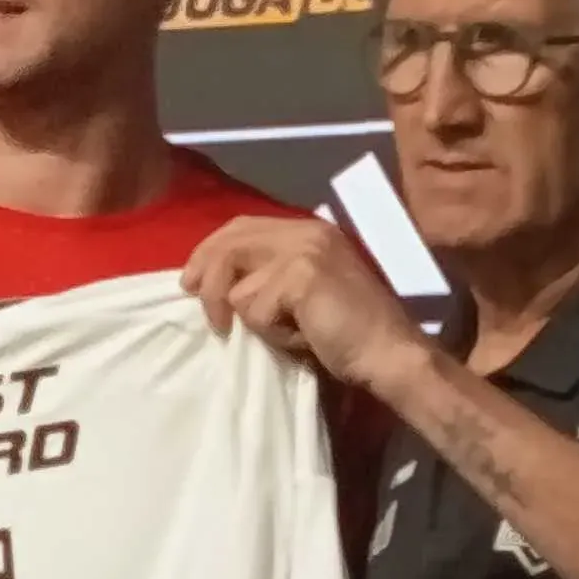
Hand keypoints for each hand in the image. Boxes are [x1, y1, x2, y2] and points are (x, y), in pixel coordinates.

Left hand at [183, 214, 432, 397]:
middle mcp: (307, 230)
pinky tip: (299, 340)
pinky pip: (254, 308)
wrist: (389, 353)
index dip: (210, 250)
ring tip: (282, 335)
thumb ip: (271, 276)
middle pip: (230, 243)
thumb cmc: (349, 334)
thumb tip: (218, 284)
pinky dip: (271, 334)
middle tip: (203, 311)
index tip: (189, 281)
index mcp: (309, 229)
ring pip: (238, 285)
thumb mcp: (305, 295)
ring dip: (251, 320)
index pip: (243, 225)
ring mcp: (305, 250)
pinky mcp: (301, 276)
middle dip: (206, 279)